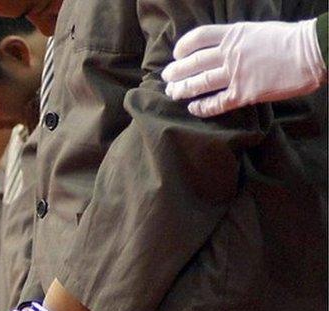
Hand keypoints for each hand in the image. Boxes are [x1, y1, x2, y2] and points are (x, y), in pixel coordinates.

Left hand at [163, 19, 327, 117]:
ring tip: (173, 93)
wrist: (314, 52)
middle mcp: (230, 53)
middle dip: (176, 72)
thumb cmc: (290, 40)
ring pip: (200, 83)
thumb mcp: (257, 31)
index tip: (177, 54)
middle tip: (167, 78)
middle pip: (193, 63)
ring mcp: (236, 74)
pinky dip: (201, 107)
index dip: (183, 46)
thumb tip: (221, 49)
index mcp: (233, 34)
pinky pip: (216, 103)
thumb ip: (237, 40)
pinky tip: (193, 108)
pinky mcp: (244, 93)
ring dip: (183, 89)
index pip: (198, 37)